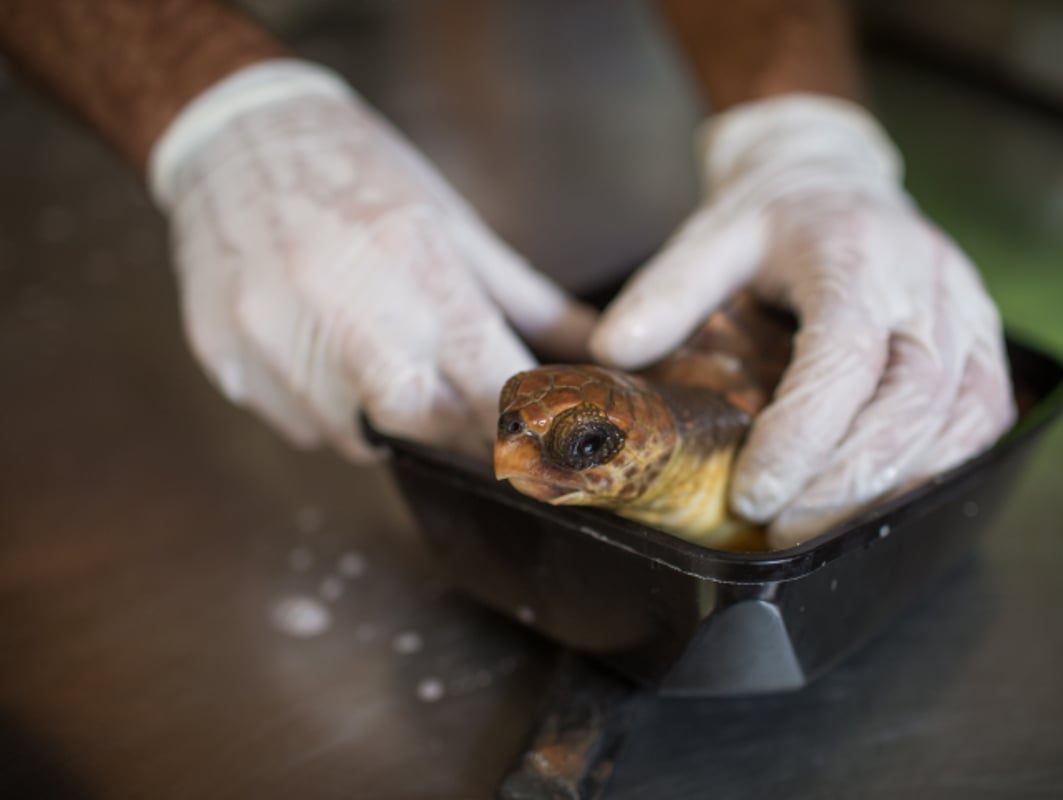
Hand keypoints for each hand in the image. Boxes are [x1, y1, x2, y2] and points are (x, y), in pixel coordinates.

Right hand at [150, 61, 593, 459]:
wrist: (237, 136)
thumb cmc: (360, 173)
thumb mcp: (457, 227)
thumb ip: (531, 303)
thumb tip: (598, 350)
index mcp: (414, 265)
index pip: (486, 385)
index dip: (517, 425)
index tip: (534, 441)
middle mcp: (340, 308)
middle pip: (422, 425)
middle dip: (455, 433)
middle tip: (466, 417)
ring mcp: (273, 339)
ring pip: (355, 439)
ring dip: (387, 424)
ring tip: (382, 361)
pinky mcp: (225, 359)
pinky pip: (296, 426)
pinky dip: (328, 412)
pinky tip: (325, 356)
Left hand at [590, 95, 1015, 546]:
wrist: (837, 176)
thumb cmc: (773, 216)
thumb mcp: (710, 235)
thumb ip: (666, 290)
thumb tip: (614, 352)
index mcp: (853, 251)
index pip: (843, 355)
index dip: (804, 434)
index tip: (753, 494)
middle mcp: (925, 283)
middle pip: (913, 400)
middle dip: (845, 480)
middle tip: (780, 527)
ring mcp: (967, 314)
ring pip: (960, 420)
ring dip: (891, 488)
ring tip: (818, 526)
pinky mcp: (985, 343)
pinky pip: (983, 420)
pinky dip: (934, 473)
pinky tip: (877, 502)